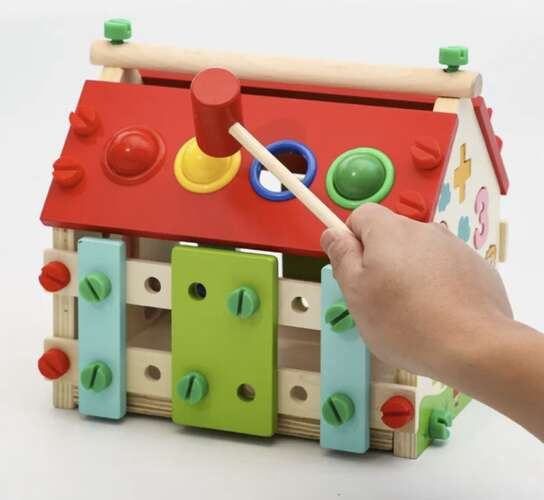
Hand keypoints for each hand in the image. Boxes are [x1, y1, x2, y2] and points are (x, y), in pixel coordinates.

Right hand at [320, 203, 512, 378]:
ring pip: (418, 253)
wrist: (474, 346)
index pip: (361, 215)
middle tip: (378, 298)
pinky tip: (438, 314)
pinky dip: (437, 284)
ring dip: (409, 273)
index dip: (351, 239)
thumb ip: (341, 256)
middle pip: (391, 235)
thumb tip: (333, 234)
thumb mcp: (356, 292)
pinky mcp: (476, 267)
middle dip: (380, 260)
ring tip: (411, 312)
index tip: (352, 268)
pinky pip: (445, 268)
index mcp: (390, 231)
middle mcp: (424, 229)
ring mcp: (454, 247)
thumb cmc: (405, 322)